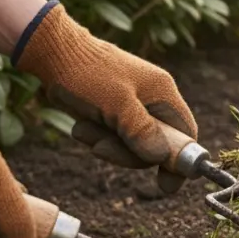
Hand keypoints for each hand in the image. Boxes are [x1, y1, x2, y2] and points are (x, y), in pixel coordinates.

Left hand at [13, 1, 197, 193]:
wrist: (52, 52)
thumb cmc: (86, 73)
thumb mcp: (115, 104)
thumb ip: (141, 130)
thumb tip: (161, 158)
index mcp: (162, 93)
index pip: (186, 133)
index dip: (180, 160)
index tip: (166, 185)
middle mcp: (152, 100)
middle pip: (157, 145)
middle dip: (129, 152)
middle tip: (102, 147)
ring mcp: (133, 106)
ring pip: (132, 145)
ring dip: (107, 144)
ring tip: (85, 129)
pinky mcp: (113, 111)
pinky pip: (114, 137)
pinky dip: (97, 136)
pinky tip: (82, 124)